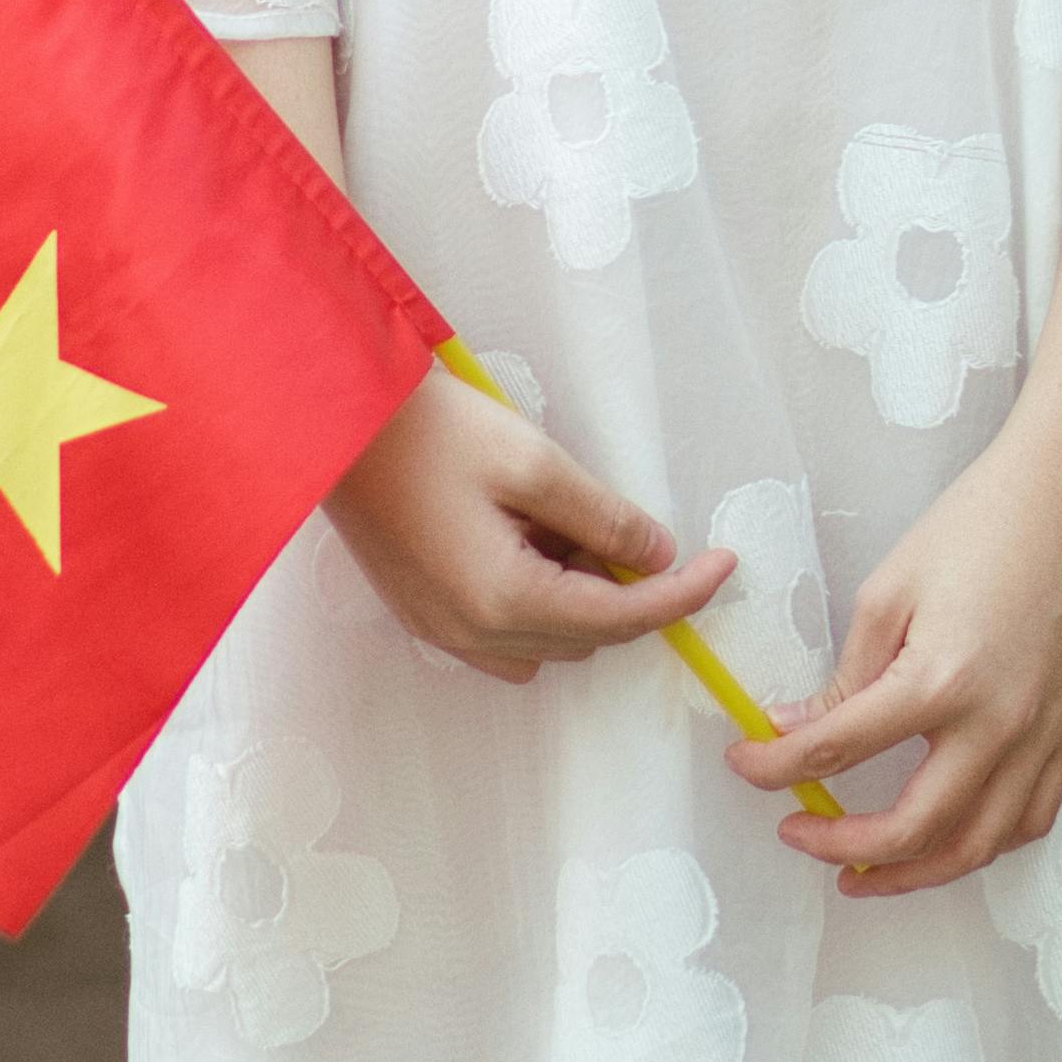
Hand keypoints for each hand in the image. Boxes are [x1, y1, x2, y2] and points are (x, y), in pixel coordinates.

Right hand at [328, 365, 739, 689]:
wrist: (335, 424)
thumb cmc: (430, 432)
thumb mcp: (535, 461)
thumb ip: (605, 517)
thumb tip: (657, 556)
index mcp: (508, 600)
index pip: (624, 617)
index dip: (684, 591)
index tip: (725, 561)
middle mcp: (476, 634)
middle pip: (590, 634)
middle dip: (622, 584)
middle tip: (609, 512)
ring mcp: (444, 632)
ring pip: (552, 638)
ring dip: (578, 592)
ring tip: (553, 517)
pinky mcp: (425, 615)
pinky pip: (507, 632)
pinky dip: (538, 597)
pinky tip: (521, 536)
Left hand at [725, 401, 1061, 897]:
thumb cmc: (982, 526)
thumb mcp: (890, 591)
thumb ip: (847, 675)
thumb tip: (799, 727)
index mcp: (939, 680)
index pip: (838, 749)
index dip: (775, 766)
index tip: (746, 764)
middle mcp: (997, 725)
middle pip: (911, 827)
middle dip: (842, 846)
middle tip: (797, 833)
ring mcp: (1043, 737)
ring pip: (977, 846)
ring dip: (914, 874)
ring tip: (864, 872)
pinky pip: (1030, 820)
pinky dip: (982, 845)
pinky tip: (946, 839)